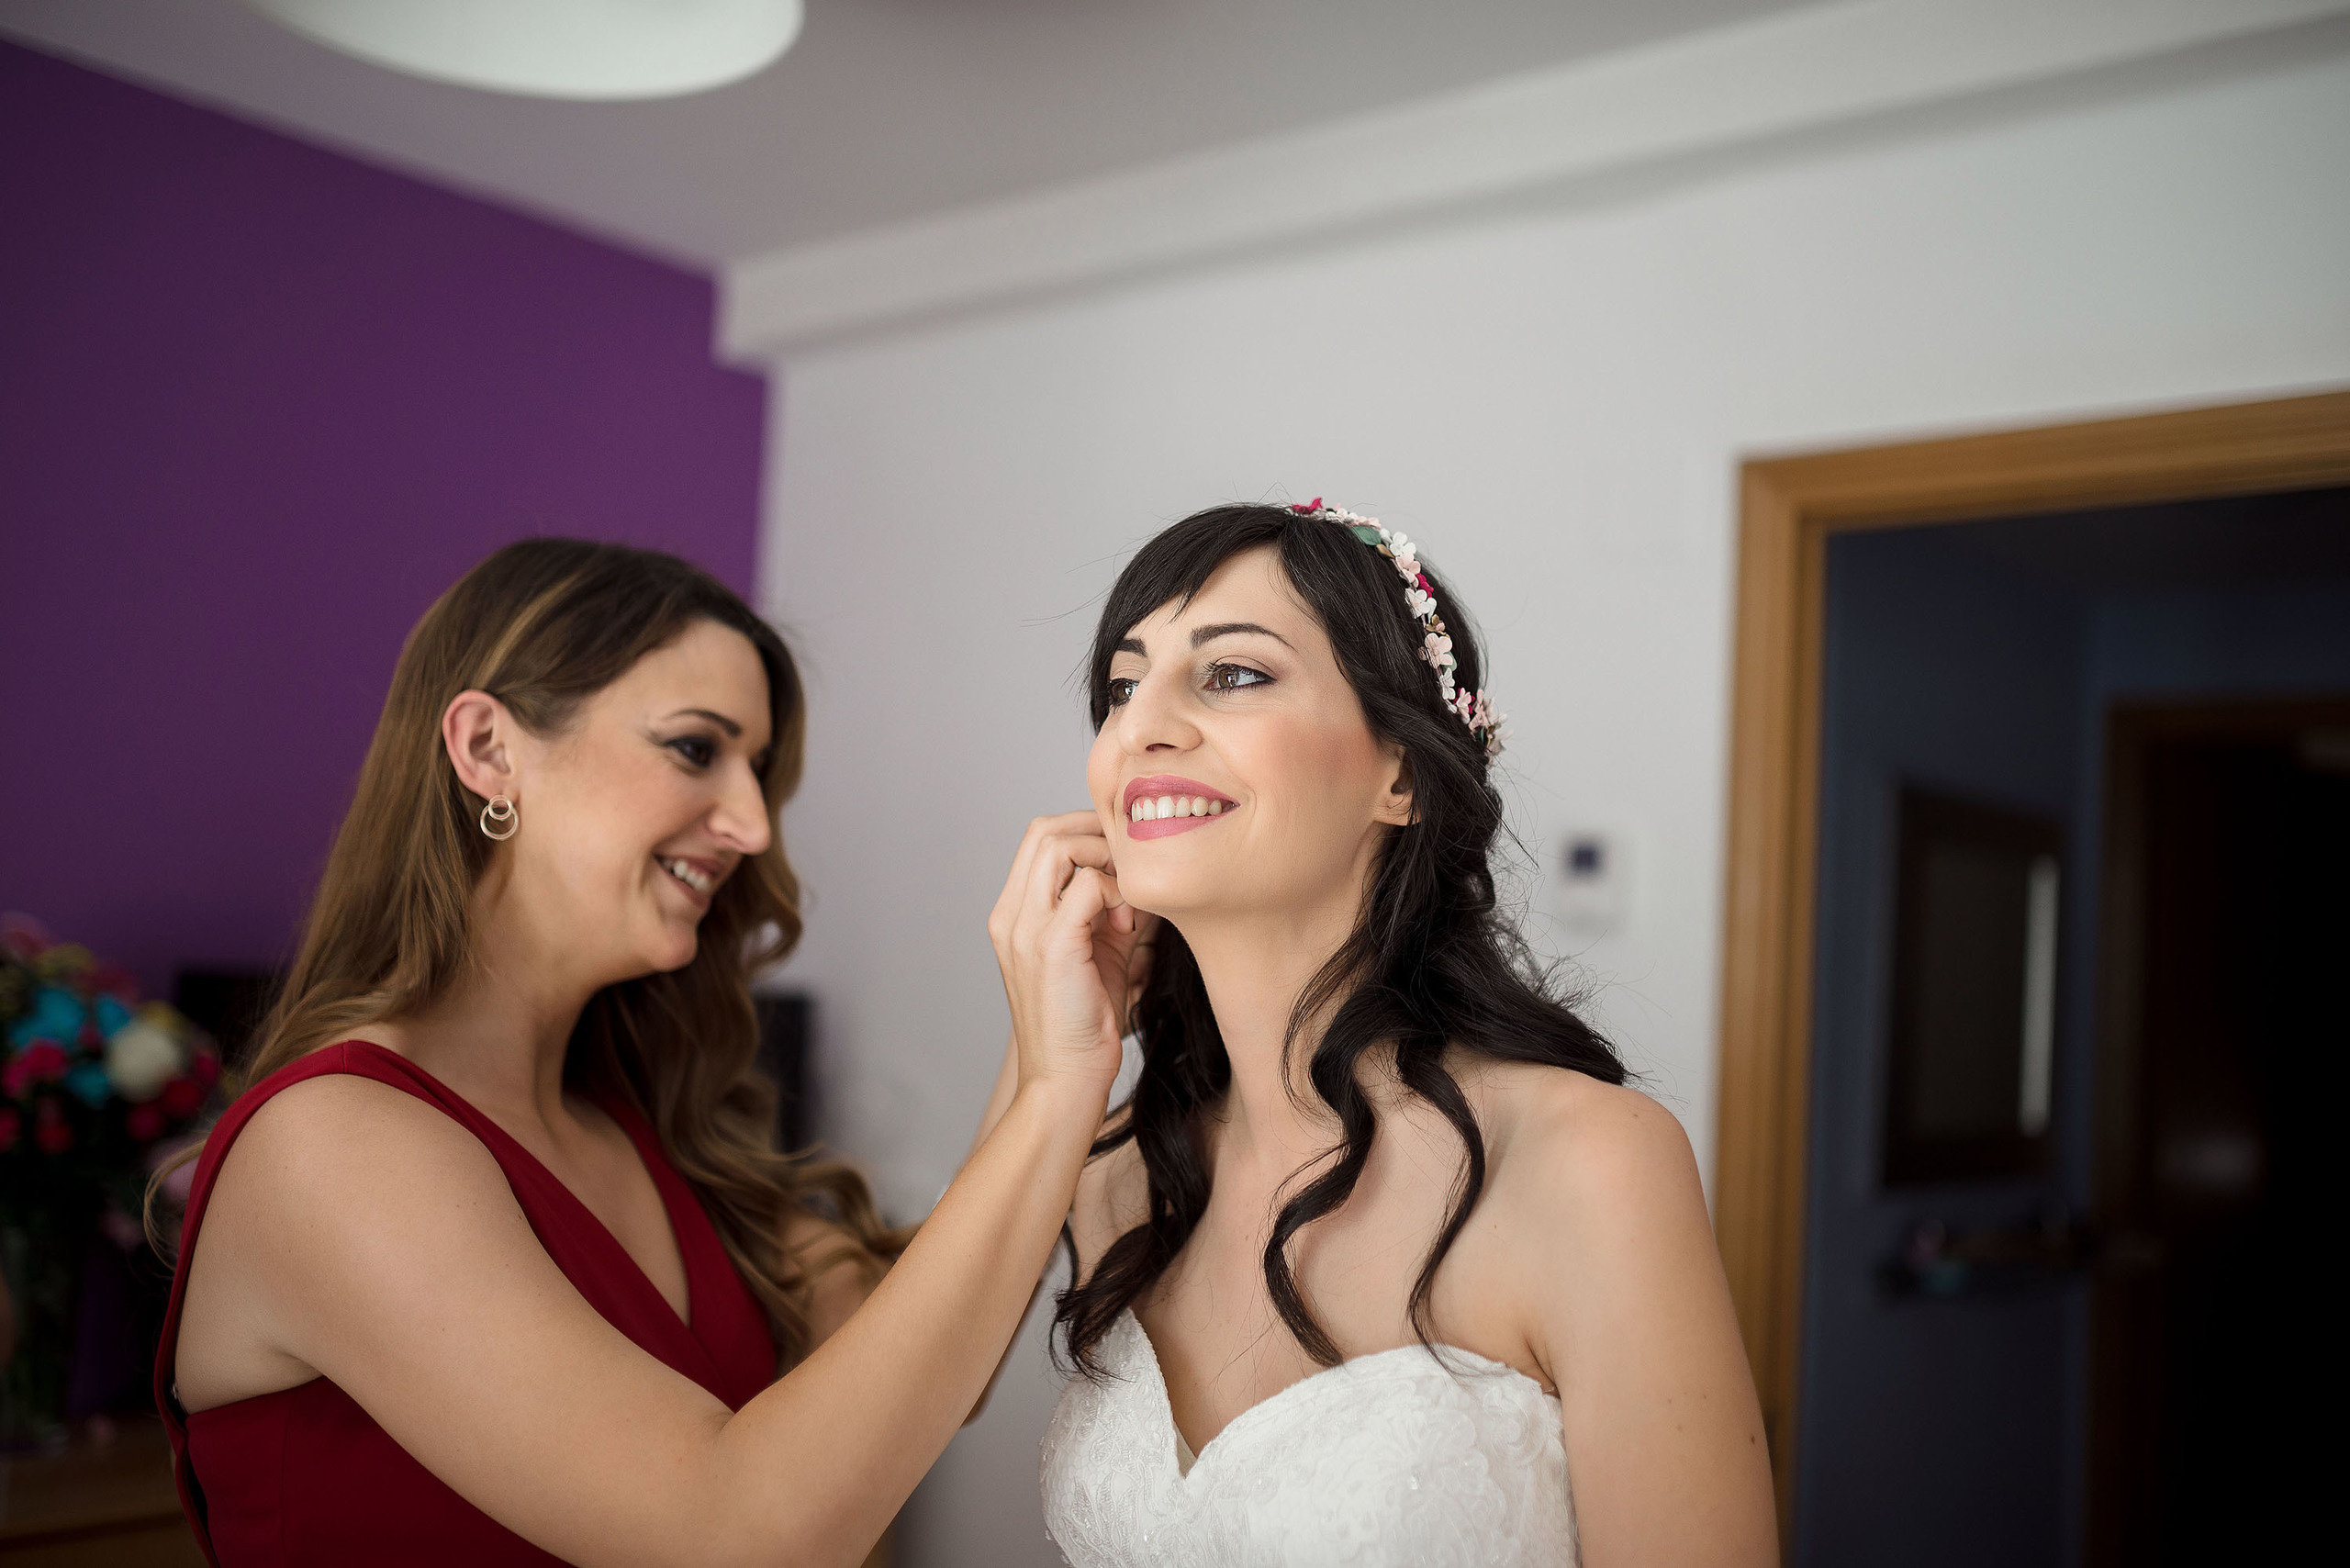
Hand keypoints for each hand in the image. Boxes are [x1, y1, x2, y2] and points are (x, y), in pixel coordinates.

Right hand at [987, 812, 1133, 1099]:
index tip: (1123, 858)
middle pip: (1043, 831)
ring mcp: (1026, 930)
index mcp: (1014, 915)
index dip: (1085, 831)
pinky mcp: (1051, 946)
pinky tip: (1127, 925)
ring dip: (1105, 860)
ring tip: (1126, 899)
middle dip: (1096, 834)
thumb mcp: (1095, 951)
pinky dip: (1116, 892)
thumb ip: (1107, 909)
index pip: (1039, 837)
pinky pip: (1086, 885)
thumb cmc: (1084, 1021)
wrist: (1066, 1079)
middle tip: (1130, 866)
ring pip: (1058, 846)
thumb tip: (1144, 873)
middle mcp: (1011, 917)